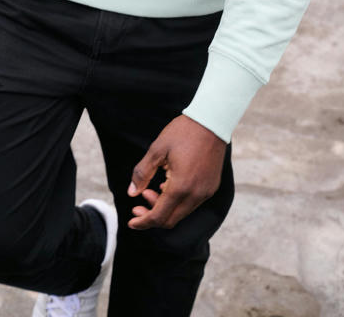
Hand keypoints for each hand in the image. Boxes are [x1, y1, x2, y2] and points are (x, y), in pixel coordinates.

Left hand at [126, 114, 226, 230]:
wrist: (211, 122)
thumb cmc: (183, 132)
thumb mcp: (157, 149)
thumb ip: (142, 173)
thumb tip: (132, 192)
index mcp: (181, 186)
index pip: (159, 216)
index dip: (143, 222)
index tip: (131, 221)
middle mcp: (196, 194)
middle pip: (171, 220)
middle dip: (152, 216)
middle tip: (139, 203)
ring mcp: (205, 192)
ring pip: (181, 213)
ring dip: (165, 208)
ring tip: (152, 189)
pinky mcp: (211, 187)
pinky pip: (191, 203)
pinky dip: (177, 201)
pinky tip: (167, 186)